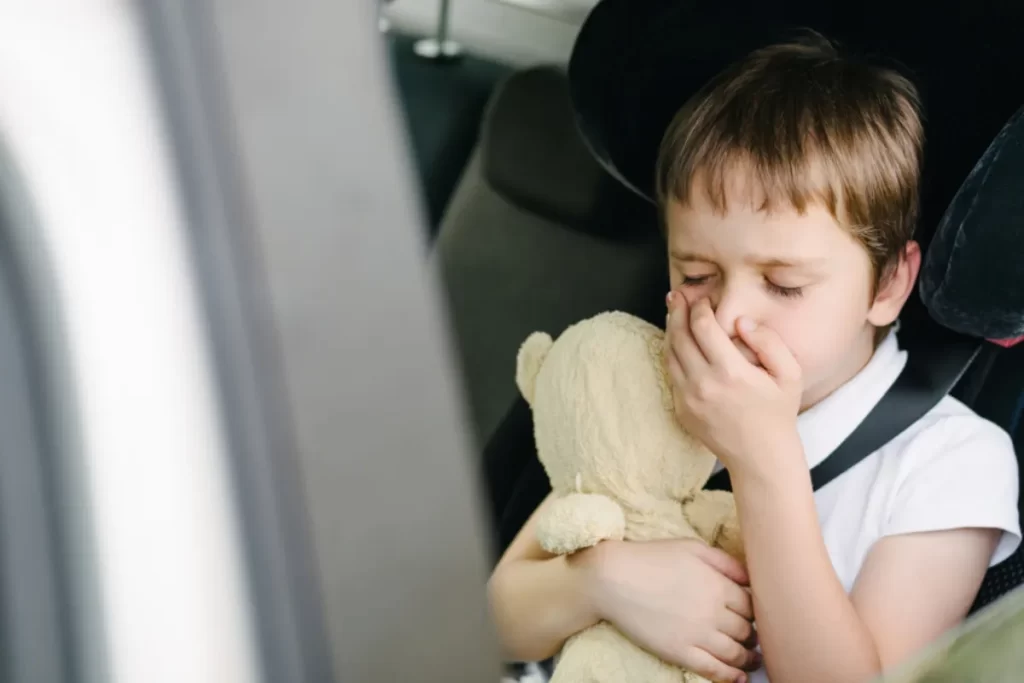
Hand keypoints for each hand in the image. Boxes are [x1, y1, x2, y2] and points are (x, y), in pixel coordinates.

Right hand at [578, 539, 760, 681]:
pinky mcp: (679, 652)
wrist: (612, 578)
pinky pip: (712, 669)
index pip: (752, 606)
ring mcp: (697, 635)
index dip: (756, 612)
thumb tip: (751, 579)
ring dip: (747, 659)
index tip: (753, 616)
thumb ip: (725, 561)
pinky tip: (737, 679)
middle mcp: (713, 612)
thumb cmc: (651, 558)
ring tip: (751, 661)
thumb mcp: (692, 547)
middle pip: (746, 631)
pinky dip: (729, 677)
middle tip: (754, 639)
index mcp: (718, 585)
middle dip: (752, 636)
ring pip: (734, 653)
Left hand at [664, 293, 801, 474]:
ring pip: (669, 354)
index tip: (703, 298)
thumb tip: (741, 322)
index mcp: (730, 372)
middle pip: (679, 336)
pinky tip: (678, 342)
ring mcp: (688, 398)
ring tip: (674, 313)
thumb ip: (770, 342)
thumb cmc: (777, 412)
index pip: (703, 327)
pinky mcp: (680, 409)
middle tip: (677, 296)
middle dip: (677, 311)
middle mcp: (703, 384)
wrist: (760, 456)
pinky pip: (670, 374)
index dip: (699, 307)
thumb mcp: (790, 374)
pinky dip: (671, 354)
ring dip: (670, 330)